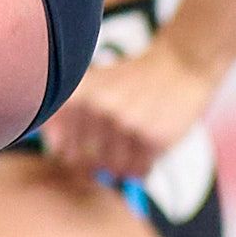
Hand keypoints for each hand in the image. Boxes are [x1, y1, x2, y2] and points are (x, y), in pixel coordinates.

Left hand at [38, 37, 218, 183]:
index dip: (73, 152)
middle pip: (85, 163)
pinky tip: (149, 143)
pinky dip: (144, 165)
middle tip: (116, 140)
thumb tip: (56, 150)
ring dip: (124, 163)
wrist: (179, 64)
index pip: (60, 149)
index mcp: (77, 94)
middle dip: (99, 159)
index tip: (87, 143)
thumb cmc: (132, 80)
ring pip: (113, 170)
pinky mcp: (151, 138)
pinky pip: (139, 172)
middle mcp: (97, 108)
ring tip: (135, 139)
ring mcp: (124, 124)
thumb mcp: (94, 84)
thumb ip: (66, 114)